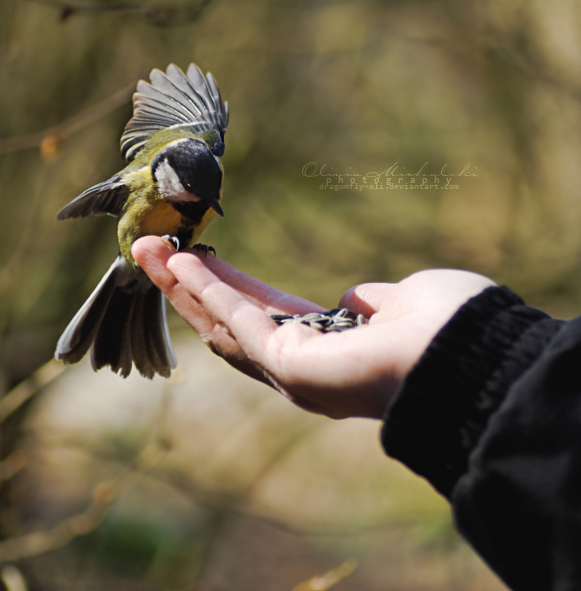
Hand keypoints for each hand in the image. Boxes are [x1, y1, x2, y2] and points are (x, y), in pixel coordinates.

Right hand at [132, 237, 494, 419]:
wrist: (471, 357)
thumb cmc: (447, 329)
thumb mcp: (398, 302)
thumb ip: (368, 305)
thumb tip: (353, 301)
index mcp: (326, 348)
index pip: (262, 314)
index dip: (225, 286)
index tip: (199, 258)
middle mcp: (300, 366)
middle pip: (228, 321)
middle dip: (188, 285)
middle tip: (152, 249)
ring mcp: (291, 370)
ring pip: (221, 323)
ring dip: (183, 286)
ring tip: (148, 251)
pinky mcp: (288, 366)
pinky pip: (239, 320)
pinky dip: (208, 290)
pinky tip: (180, 262)